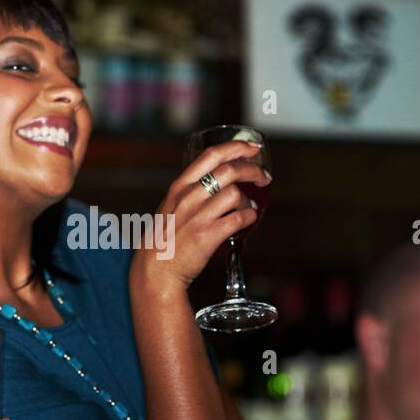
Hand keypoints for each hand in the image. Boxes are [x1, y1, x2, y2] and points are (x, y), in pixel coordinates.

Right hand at [130, 140, 269, 296]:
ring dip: (248, 199)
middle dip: (252, 170)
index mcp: (179, 187)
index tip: (252, 147)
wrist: (156, 272)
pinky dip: (249, 216)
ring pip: (235, 194)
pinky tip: (248, 219)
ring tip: (249, 206)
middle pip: (229, 170)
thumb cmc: (163, 242)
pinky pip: (239, 218)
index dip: (236, 147)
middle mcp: (189, 197)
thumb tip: (215, 185)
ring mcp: (199, 216)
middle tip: (263, 177)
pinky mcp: (209, 235)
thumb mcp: (170, 208)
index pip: (211, 155)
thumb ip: (189, 195)